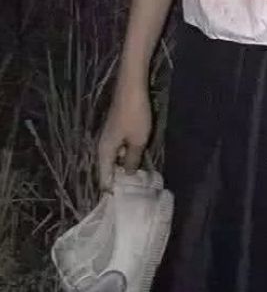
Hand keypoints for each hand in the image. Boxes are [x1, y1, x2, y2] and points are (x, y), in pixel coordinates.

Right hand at [97, 76, 151, 191]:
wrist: (132, 87)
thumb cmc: (134, 115)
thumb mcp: (137, 140)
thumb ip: (132, 159)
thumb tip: (128, 175)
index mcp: (104, 151)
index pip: (103, 177)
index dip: (111, 191)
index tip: (120, 204)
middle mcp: (103, 145)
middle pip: (109, 168)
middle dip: (119, 180)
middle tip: (133, 194)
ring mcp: (110, 136)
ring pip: (116, 157)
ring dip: (125, 166)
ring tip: (138, 180)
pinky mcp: (118, 128)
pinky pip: (121, 147)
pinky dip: (128, 154)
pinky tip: (139, 158)